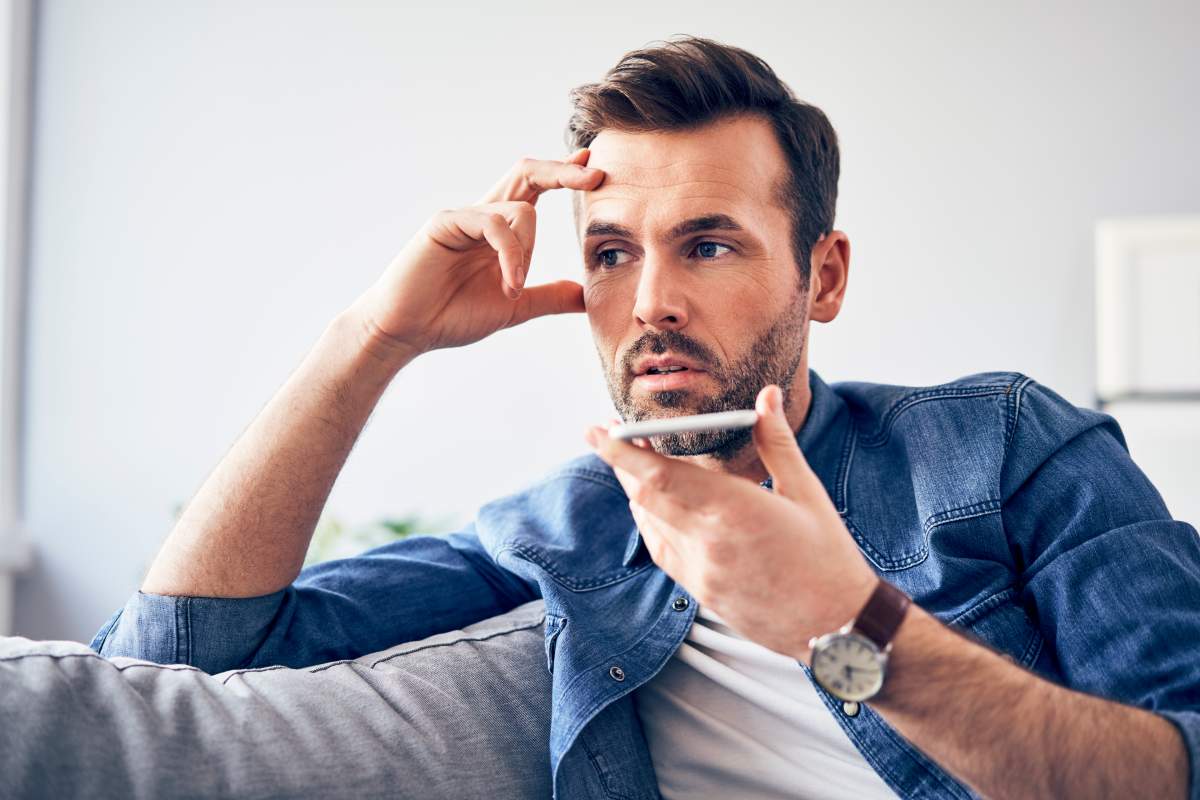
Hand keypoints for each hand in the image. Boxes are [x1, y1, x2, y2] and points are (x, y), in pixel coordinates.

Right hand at [347, 150, 604, 362]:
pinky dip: (511, 255)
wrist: (407, 332)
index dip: (563, 175)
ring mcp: (463, 217)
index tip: (594, 170)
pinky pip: (493, 225)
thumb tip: (585, 296)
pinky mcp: (445, 223)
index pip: (535, 190)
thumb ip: (548, 297)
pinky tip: (509, 285)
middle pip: (527, 173)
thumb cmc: (451, 317)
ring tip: (514, 289)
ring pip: (520, 210)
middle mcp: (482, 216)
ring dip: (528, 253)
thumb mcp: (514, 307)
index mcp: (498, 231)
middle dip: (562, 171)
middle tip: (594, 175)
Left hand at [586, 385, 878, 660]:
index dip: (621, 452)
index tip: (598, 429)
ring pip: (649, 524)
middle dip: (621, 464)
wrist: (838, 628)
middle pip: (644, 497)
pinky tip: (652, 508)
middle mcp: (708, 541)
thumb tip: (766, 396)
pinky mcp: (702, 592)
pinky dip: (650, 523)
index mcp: (735, 509)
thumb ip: (776, 441)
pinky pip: (662, 551)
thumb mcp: (806, 492)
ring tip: (631, 464)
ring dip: (634, 492)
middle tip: (611, 435)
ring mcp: (701, 572)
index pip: (660, 474)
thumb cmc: (828, 556)